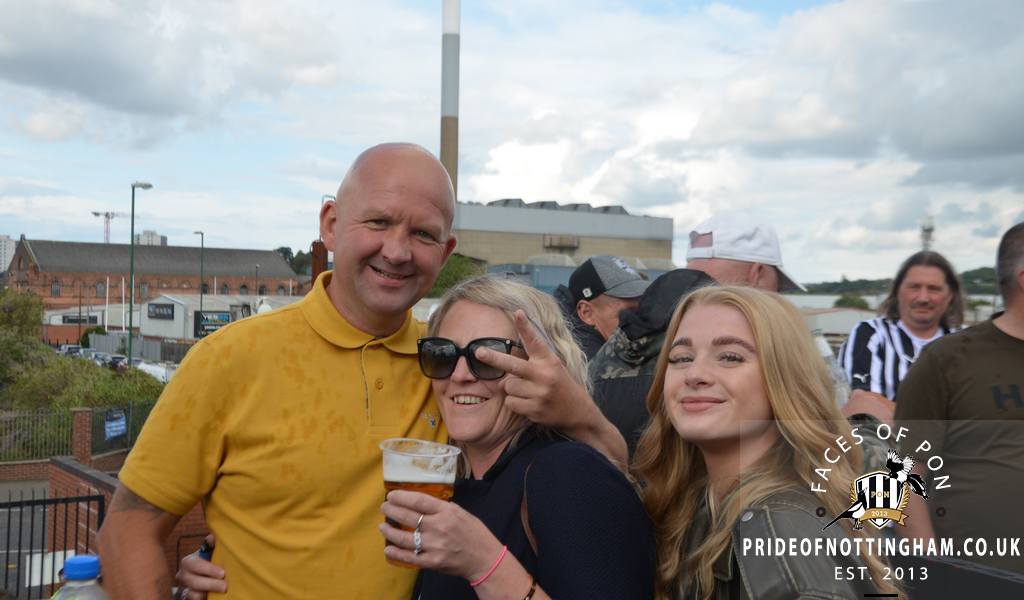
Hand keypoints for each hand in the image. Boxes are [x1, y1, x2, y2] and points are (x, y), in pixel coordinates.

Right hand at [176, 534, 226, 599]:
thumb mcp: (207, 553)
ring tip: (222, 592)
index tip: (223, 573)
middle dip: (212, 584)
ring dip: (209, 593)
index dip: (210, 569)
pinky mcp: (184, 597)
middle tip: (225, 586)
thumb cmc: (206, 563)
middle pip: (196, 582)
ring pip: (194, 594)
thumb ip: (211, 545)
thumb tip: (214, 537)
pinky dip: (204, 598)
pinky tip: (213, 596)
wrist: (195, 577)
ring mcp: (182, 588)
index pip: (197, 565)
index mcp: (188, 562)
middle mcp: (182, 575)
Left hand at [379, 491, 504, 581]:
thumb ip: (441, 508)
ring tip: (382, 526)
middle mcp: (439, 527)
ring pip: (404, 538)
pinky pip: (410, 557)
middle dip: (391, 510)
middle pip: (408, 516)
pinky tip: (388, 548)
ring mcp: (435, 546)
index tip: (392, 495)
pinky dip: (396, 553)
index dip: (401, 497)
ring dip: (389, 531)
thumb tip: (420, 502)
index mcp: (447, 512)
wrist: (485, 559)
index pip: (418, 501)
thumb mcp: (460, 513)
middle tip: (384, 507)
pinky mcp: (433, 562)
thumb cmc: (474, 534)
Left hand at [474, 310, 594, 430]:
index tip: (518, 312)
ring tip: (528, 392)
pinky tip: (529, 403)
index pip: (535, 341)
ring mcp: (540, 393)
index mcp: (548, 360)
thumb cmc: (558, 384)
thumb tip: (502, 381)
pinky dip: (515, 403)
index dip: (525, 326)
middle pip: (513, 365)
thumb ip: (526, 368)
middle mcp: (544, 375)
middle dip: (494, 358)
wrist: (577, 411)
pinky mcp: (535, 409)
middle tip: (478, 352)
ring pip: (508, 386)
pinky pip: (511, 403)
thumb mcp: (550, 368)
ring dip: (512, 390)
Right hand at [842, 390, 893, 427]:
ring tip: (872, 426)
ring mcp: (882, 405)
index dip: (857, 401)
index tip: (856, 408)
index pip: (858, 393)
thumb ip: (845, 409)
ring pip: (880, 409)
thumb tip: (845, 410)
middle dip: (868, 408)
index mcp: (858, 396)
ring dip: (877, 415)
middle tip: (864, 419)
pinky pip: (888, 417)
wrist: (863, 432)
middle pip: (870, 401)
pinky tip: (879, 429)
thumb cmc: (849, 423)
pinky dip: (885, 422)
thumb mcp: (841, 414)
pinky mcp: (889, 414)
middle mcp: (871, 398)